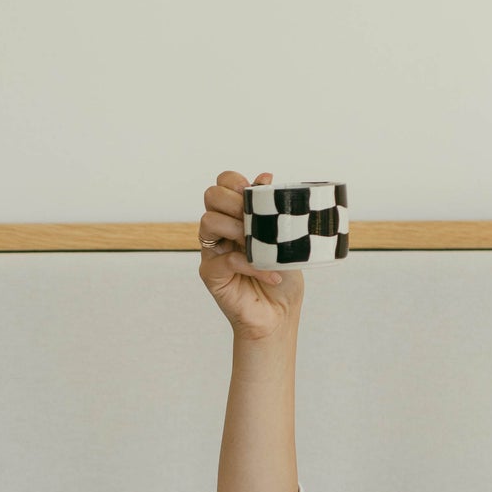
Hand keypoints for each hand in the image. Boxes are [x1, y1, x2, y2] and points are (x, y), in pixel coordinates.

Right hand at [198, 170, 303, 339]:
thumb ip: (272, 210)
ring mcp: (213, 252)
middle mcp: (220, 232)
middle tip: (254, 218)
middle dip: (234, 200)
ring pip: (208, 221)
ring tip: (257, 243)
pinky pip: (225, 259)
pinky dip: (252, 264)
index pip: (222, 185)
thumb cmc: (282, 278)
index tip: (255, 192)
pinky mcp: (212, 274)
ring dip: (236, 227)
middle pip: (210, 196)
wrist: (279, 315)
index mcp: (236, 217)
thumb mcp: (284, 238)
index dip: (234, 181)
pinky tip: (270, 273)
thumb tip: (265, 176)